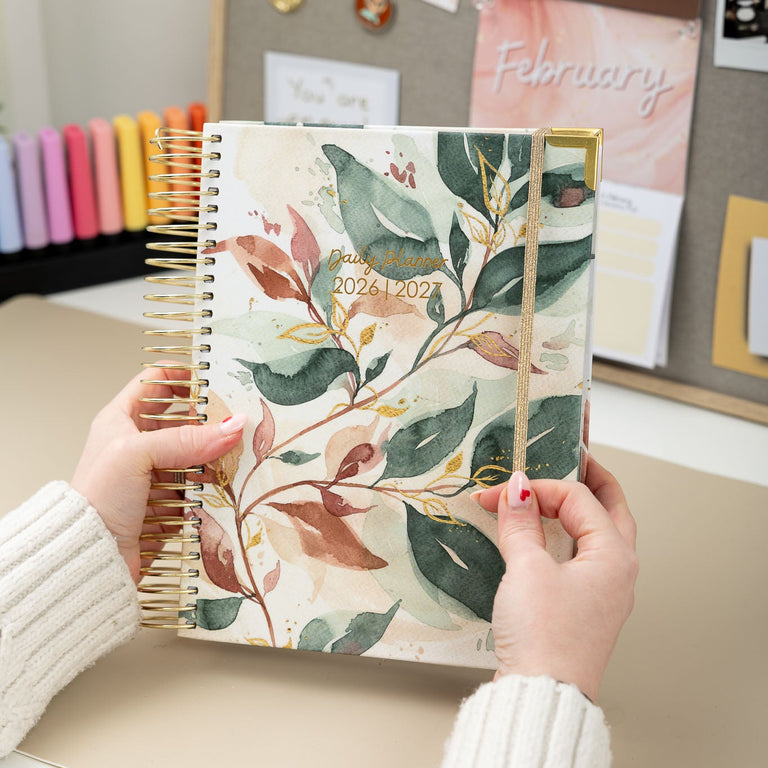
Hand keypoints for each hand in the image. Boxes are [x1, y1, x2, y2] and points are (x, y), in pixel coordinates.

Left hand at [71, 366, 246, 583]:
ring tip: (237, 451)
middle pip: (185, 419)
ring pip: (198, 452)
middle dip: (211, 418)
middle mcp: (140, 443)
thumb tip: (233, 425)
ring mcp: (156, 472)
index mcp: (122, 419)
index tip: (214, 379)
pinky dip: (217, 483)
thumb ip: (187, 438)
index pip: (157, 382)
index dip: (184, 375)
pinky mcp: (170, 499)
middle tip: (237, 418)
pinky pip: (202, 483)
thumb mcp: (137, 454)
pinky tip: (229, 481)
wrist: (92, 555)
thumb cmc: (97, 497)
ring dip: (217, 453)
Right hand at [472, 456, 637, 701]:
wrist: (542, 694)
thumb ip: (521, 523)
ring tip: (551, 491)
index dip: (538, 487)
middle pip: (609, 509)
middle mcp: (617, 570)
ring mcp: (603, 590)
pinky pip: (579, 556)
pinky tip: (539, 536)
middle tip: (568, 457)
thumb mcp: (527, 569)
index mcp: (614, 555)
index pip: (579, 498)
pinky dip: (561, 536)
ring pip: (595, 533)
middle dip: (588, 480)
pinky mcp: (583, 605)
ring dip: (572, 509)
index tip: (501, 490)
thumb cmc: (545, 636)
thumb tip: (517, 489)